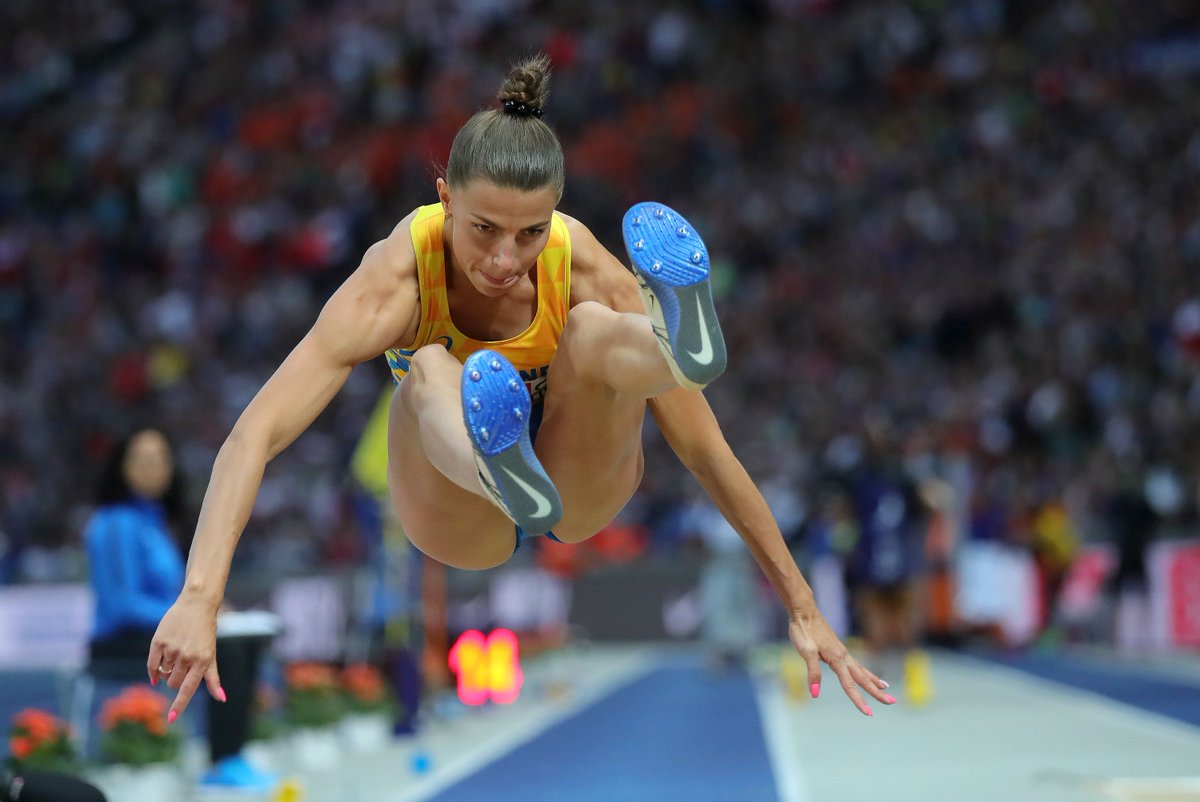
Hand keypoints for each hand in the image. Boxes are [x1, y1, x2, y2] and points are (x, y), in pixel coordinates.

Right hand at [147, 591, 224, 722]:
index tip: (171, 718)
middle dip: (175, 680)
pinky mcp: (158, 641)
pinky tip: (157, 669)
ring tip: (175, 655)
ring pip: (162, 675)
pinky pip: (151, 665)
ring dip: (166, 671)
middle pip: (173, 683)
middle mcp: (187, 656)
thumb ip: (213, 678)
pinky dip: (153, 670)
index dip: (179, 705)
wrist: (197, 604)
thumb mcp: (211, 654)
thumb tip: (222, 699)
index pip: (188, 689)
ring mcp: (172, 648)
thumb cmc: (206, 632)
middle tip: (182, 665)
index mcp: (202, 660)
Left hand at [788, 607, 894, 715]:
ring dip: (874, 681)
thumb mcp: (805, 652)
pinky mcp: (838, 649)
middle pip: (863, 678)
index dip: (858, 700)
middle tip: (892, 702)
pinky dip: (864, 671)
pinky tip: (865, 673)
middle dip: (876, 692)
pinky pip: (855, 664)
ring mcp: (842, 652)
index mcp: (837, 659)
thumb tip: (815, 693)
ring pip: (861, 670)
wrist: (803, 610)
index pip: (850, 685)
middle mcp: (843, 656)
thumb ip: (813, 672)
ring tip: (886, 688)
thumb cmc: (803, 630)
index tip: (869, 714)